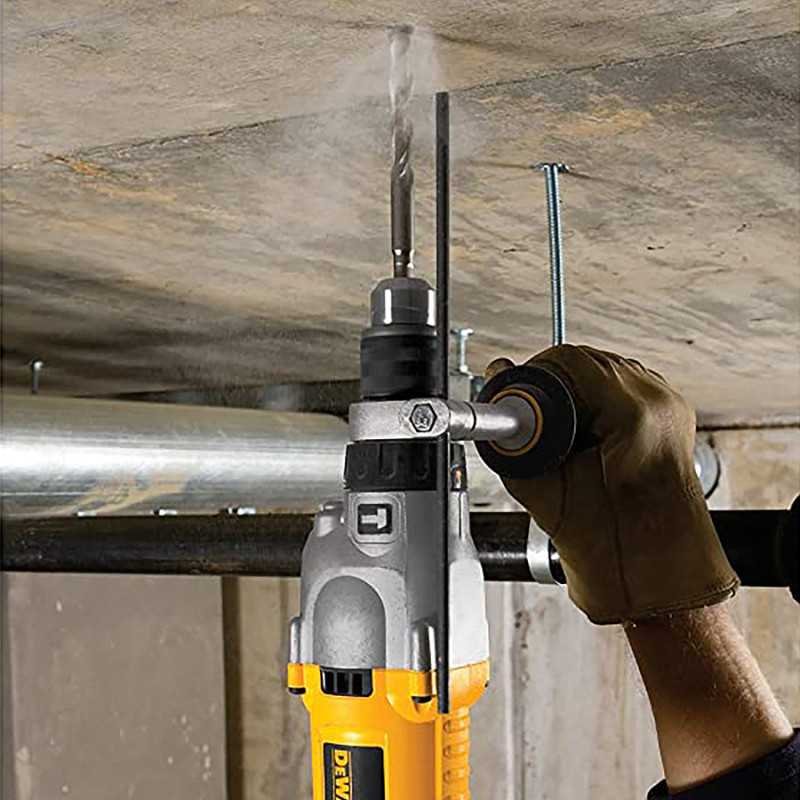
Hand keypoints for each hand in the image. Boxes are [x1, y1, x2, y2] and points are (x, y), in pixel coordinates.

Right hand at [486, 344, 737, 623]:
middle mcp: (660, 405)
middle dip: (551, 383)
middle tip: (532, 417)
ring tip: (560, 431)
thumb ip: (512, 441)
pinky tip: (584, 431)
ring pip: (604, 369)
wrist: (658, 576)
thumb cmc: (616, 550)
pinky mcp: (671, 417)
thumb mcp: (543, 495)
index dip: (533, 375)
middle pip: (587, 360)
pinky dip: (596, 400)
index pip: (569, 360)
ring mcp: (670, 409)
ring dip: (573, 391)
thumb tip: (494, 397)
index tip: (517, 397)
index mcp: (636, 417)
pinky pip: (623, 386)